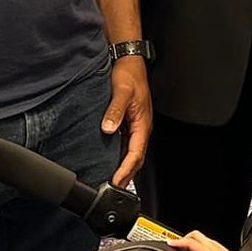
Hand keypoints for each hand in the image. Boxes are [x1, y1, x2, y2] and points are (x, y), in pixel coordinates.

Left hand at [104, 55, 152, 186]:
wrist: (129, 62)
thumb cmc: (130, 75)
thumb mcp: (121, 91)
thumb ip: (115, 111)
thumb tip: (109, 128)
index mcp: (143, 124)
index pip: (136, 154)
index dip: (126, 170)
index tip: (117, 181)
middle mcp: (140, 128)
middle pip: (135, 158)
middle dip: (126, 174)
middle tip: (112, 188)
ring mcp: (135, 126)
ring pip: (130, 152)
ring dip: (123, 167)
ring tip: (110, 180)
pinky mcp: (128, 123)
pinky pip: (125, 144)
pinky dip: (119, 156)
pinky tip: (109, 160)